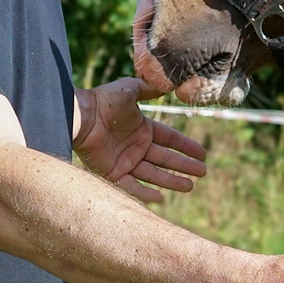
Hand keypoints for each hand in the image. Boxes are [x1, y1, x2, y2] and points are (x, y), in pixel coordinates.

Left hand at [74, 77, 208, 202]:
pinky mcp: (112, 173)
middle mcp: (136, 146)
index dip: (186, 146)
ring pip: (153, 174)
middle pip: (165, 158)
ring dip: (171, 181)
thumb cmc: (103, 101)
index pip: (169, 139)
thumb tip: (167, 84)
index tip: (203, 154)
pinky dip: (145, 194)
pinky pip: (131, 186)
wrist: (80, 116)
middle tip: (203, 172)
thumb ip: (148, 89)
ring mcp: (125, 161)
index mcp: (142, 128)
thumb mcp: (130, 90)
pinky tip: (161, 199)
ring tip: (190, 186)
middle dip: (184, 166)